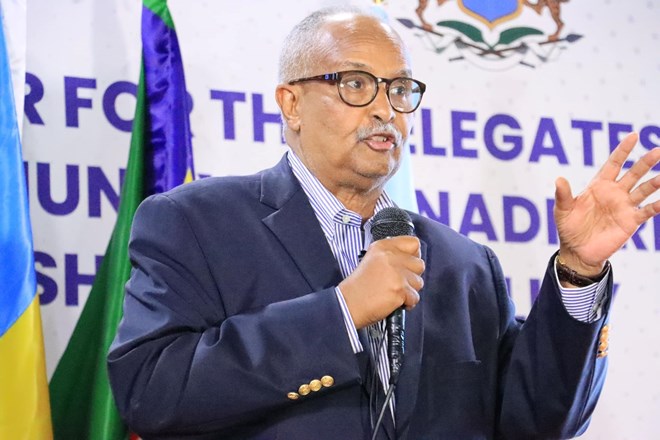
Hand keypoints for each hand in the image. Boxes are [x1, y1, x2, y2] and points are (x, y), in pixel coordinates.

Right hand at [338, 236, 424, 328]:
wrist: (349, 304)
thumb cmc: (359, 286)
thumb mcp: (372, 259)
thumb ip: (391, 255)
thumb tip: (411, 259)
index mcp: (383, 246)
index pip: (413, 243)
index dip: (414, 256)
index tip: (407, 264)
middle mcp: (390, 256)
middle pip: (419, 264)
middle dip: (412, 276)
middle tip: (398, 282)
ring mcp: (396, 273)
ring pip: (419, 282)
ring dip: (409, 290)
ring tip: (394, 292)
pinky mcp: (399, 289)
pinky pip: (415, 297)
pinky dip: (407, 303)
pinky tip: (394, 301)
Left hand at [554, 132, 659, 274]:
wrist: (577, 251)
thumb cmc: (568, 228)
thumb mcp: (562, 210)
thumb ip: (563, 195)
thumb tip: (559, 179)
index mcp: (598, 186)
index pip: (614, 164)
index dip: (623, 150)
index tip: (634, 135)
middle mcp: (614, 193)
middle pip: (633, 173)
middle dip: (645, 162)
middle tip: (658, 150)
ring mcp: (624, 206)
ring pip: (644, 190)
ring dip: (655, 182)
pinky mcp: (630, 221)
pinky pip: (647, 211)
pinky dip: (657, 205)